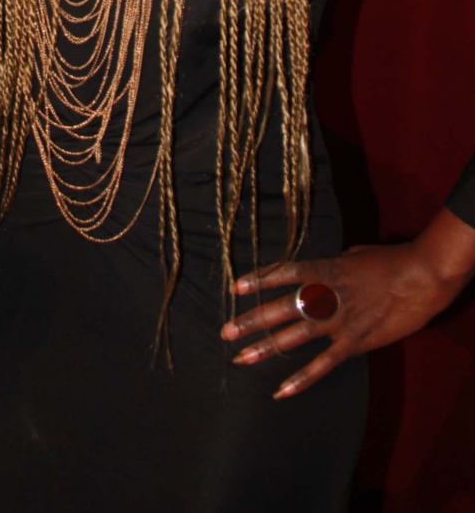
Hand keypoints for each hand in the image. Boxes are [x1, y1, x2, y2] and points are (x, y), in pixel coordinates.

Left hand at [221, 209, 474, 398]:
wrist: (419, 278)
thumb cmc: (388, 261)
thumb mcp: (352, 255)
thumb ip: (331, 267)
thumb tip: (319, 273)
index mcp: (324, 270)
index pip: (285, 273)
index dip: (260, 279)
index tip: (236, 286)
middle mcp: (325, 296)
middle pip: (280, 308)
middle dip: (251, 320)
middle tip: (226, 331)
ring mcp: (338, 321)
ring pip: (294, 337)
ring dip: (266, 348)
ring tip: (241, 358)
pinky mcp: (353, 343)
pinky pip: (322, 365)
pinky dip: (301, 379)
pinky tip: (281, 391)